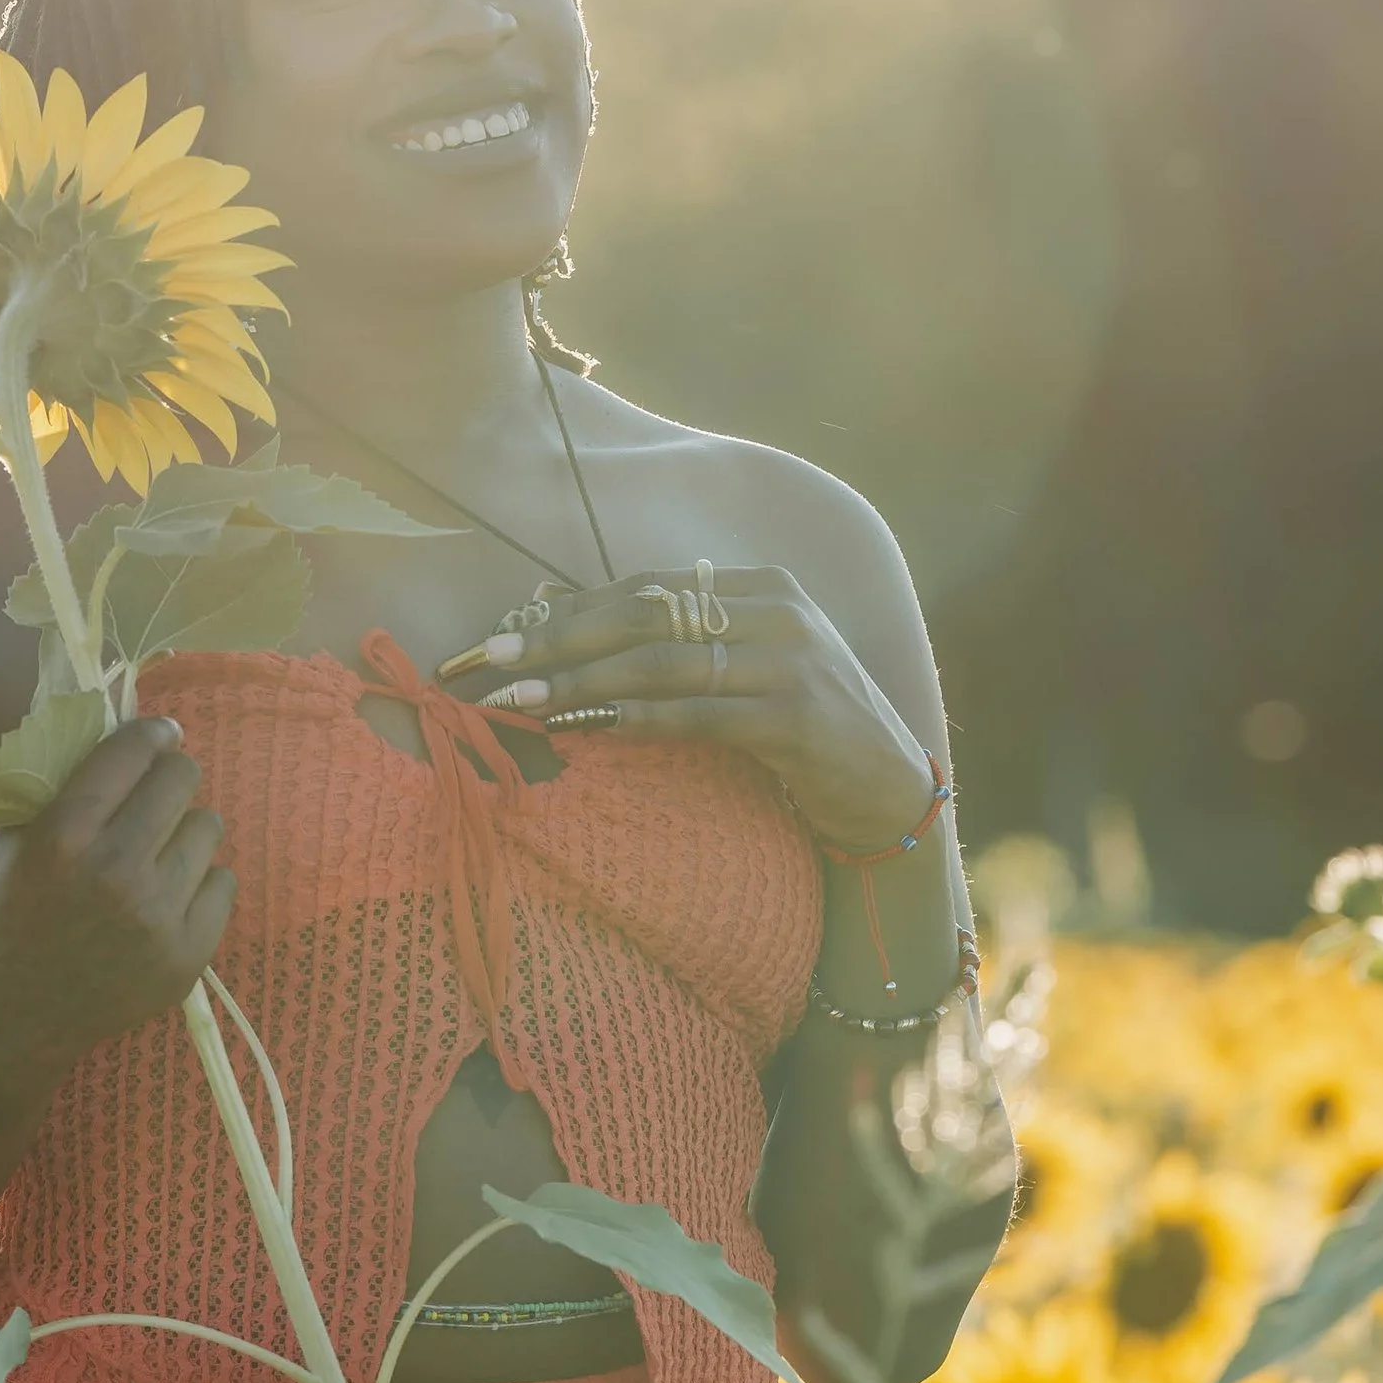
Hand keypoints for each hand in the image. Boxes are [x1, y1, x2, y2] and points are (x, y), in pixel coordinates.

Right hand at [0, 714, 233, 1084]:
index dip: (152, 734)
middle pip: (183, 780)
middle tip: (158, 794)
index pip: (131, 752)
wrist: (12, 1018)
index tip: (160, 734)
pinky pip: (224, 882)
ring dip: (184, 832)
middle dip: (171, 778)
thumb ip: (61, 785)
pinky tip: (166, 899)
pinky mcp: (188, 953)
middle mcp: (115, 868)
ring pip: (208, 827)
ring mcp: (157, 914)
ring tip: (155, 856)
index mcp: (63, 834)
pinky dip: (199, 884)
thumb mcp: (14, 841)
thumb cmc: (8, 918)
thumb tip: (119, 727)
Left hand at [441, 567, 937, 852]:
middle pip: (646, 616)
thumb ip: (667, 643)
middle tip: (493, 663)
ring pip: (663, 663)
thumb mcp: (739, 673)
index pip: (646, 588)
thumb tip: (552, 607)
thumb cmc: (801, 735)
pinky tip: (584, 729)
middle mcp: (779, 612)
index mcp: (762, 588)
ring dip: (583, 682)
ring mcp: (792, 662)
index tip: (504, 635)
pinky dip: (634, 719)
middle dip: (560, 640)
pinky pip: (697, 714)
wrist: (889, 794)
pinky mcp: (798, 718)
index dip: (569, 610)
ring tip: (521, 703)